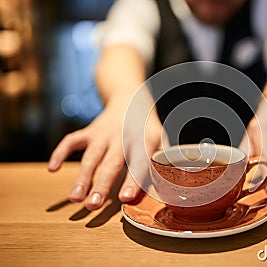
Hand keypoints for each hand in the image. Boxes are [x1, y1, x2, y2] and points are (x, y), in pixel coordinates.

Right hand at [48, 94, 163, 209]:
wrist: (131, 99)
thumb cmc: (148, 129)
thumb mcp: (162, 141)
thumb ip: (163, 163)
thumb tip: (167, 190)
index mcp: (145, 141)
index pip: (139, 163)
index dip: (133, 181)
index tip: (125, 198)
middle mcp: (123, 136)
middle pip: (111, 163)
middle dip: (102, 184)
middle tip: (93, 206)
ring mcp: (104, 133)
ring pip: (90, 156)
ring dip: (82, 177)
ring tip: (75, 199)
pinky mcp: (89, 131)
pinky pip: (72, 141)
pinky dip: (60, 152)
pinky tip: (53, 169)